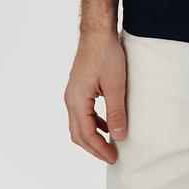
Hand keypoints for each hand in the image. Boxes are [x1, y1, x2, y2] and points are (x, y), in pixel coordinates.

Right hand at [64, 30, 126, 163]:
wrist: (97, 32)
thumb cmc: (105, 53)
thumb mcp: (115, 84)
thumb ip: (116, 111)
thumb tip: (118, 135)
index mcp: (77, 100)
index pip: (86, 134)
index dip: (100, 149)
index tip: (114, 157)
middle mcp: (70, 99)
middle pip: (78, 134)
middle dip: (94, 148)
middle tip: (111, 156)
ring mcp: (73, 93)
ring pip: (79, 124)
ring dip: (93, 136)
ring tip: (109, 144)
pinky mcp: (78, 87)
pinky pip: (83, 112)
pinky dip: (93, 123)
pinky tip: (106, 123)